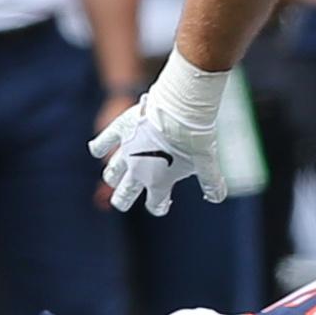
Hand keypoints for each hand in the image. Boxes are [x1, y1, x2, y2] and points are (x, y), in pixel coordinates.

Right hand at [89, 51, 227, 216]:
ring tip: (114, 178)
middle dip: (124, 199)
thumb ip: (210, 182)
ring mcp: (126, 151)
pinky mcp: (120, 130)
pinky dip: (99, 147)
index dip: (159, 206)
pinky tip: (98, 150)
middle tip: (124, 200)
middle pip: (124, 195)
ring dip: (113, 177)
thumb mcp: (206, 161)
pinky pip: (102, 142)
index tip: (163, 204)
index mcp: (159, 182)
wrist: (179, 108)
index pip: (154, 204)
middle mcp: (138, 171)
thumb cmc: (193, 136)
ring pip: (111, 173)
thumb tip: (217, 198)